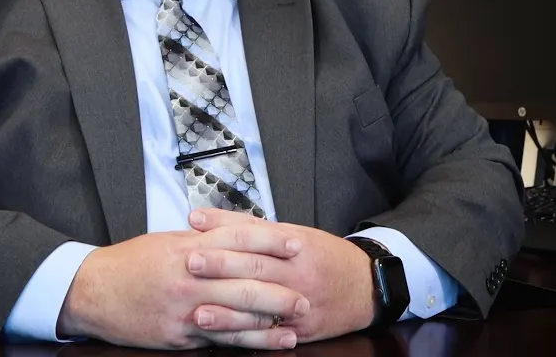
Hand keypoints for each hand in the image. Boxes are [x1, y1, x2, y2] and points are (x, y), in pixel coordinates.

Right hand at [57, 227, 309, 349]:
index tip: (296, 244)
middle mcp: (189, 275)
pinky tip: (268, 342)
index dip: (270, 241)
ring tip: (298, 321)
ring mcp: (185, 307)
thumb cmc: (130, 264)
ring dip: (271, 319)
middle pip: (244, 279)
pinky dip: (248, 340)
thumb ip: (201, 240)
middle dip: (279, 287)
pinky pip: (220, 338)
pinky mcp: (179, 334)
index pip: (238, 239)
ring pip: (237, 313)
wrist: (92, 291)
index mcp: (188, 246)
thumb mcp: (166, 242)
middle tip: (307, 291)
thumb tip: (234, 234)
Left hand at [186, 209, 376, 343]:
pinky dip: (245, 336)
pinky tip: (224, 337)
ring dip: (228, 312)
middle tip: (190, 263)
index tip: (195, 228)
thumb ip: (250, 227)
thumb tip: (205, 219)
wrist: (366, 287)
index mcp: (294, 246)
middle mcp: (297, 275)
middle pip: (255, 269)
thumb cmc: (324, 255)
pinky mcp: (301, 331)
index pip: (254, 236)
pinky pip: (270, 335)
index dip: (223, 232)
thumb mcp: (295, 232)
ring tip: (198, 312)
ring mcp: (300, 305)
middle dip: (221, 267)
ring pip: (261, 308)